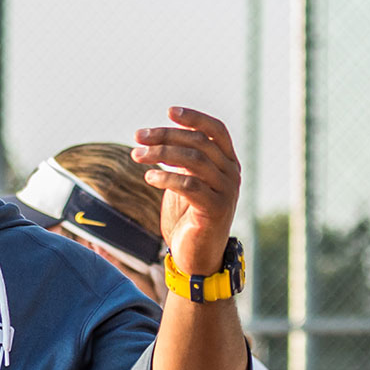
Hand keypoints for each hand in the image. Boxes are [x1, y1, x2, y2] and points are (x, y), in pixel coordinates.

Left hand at [133, 106, 240, 278]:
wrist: (197, 258)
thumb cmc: (187, 219)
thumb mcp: (185, 184)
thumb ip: (180, 162)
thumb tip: (157, 137)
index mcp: (227, 163)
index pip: (216, 130)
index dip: (194, 117)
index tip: (169, 111)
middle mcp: (232, 174)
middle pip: (199, 142)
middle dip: (165, 135)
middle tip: (138, 137)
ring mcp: (226, 191)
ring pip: (193, 160)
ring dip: (160, 154)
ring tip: (137, 156)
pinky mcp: (215, 209)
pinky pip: (189, 185)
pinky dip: (166, 178)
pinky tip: (148, 178)